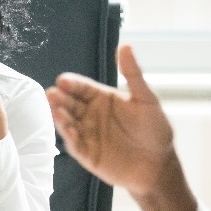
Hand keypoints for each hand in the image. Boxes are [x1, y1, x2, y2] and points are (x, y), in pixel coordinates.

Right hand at [46, 45, 195, 210]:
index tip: (62, 80)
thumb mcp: (146, 99)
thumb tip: (126, 46)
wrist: (159, 165)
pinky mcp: (86, 154)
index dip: (72, 84)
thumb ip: (133, 74)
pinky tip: (68, 131)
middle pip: (70, 104)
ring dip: (60, 117)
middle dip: (59, 99)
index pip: (81, 87)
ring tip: (54, 110)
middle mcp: (90, 114)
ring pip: (68, 123)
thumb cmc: (155, 130)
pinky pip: (75, 145)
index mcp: (101, 98)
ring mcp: (86, 134)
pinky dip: (70, 138)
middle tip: (51, 94)